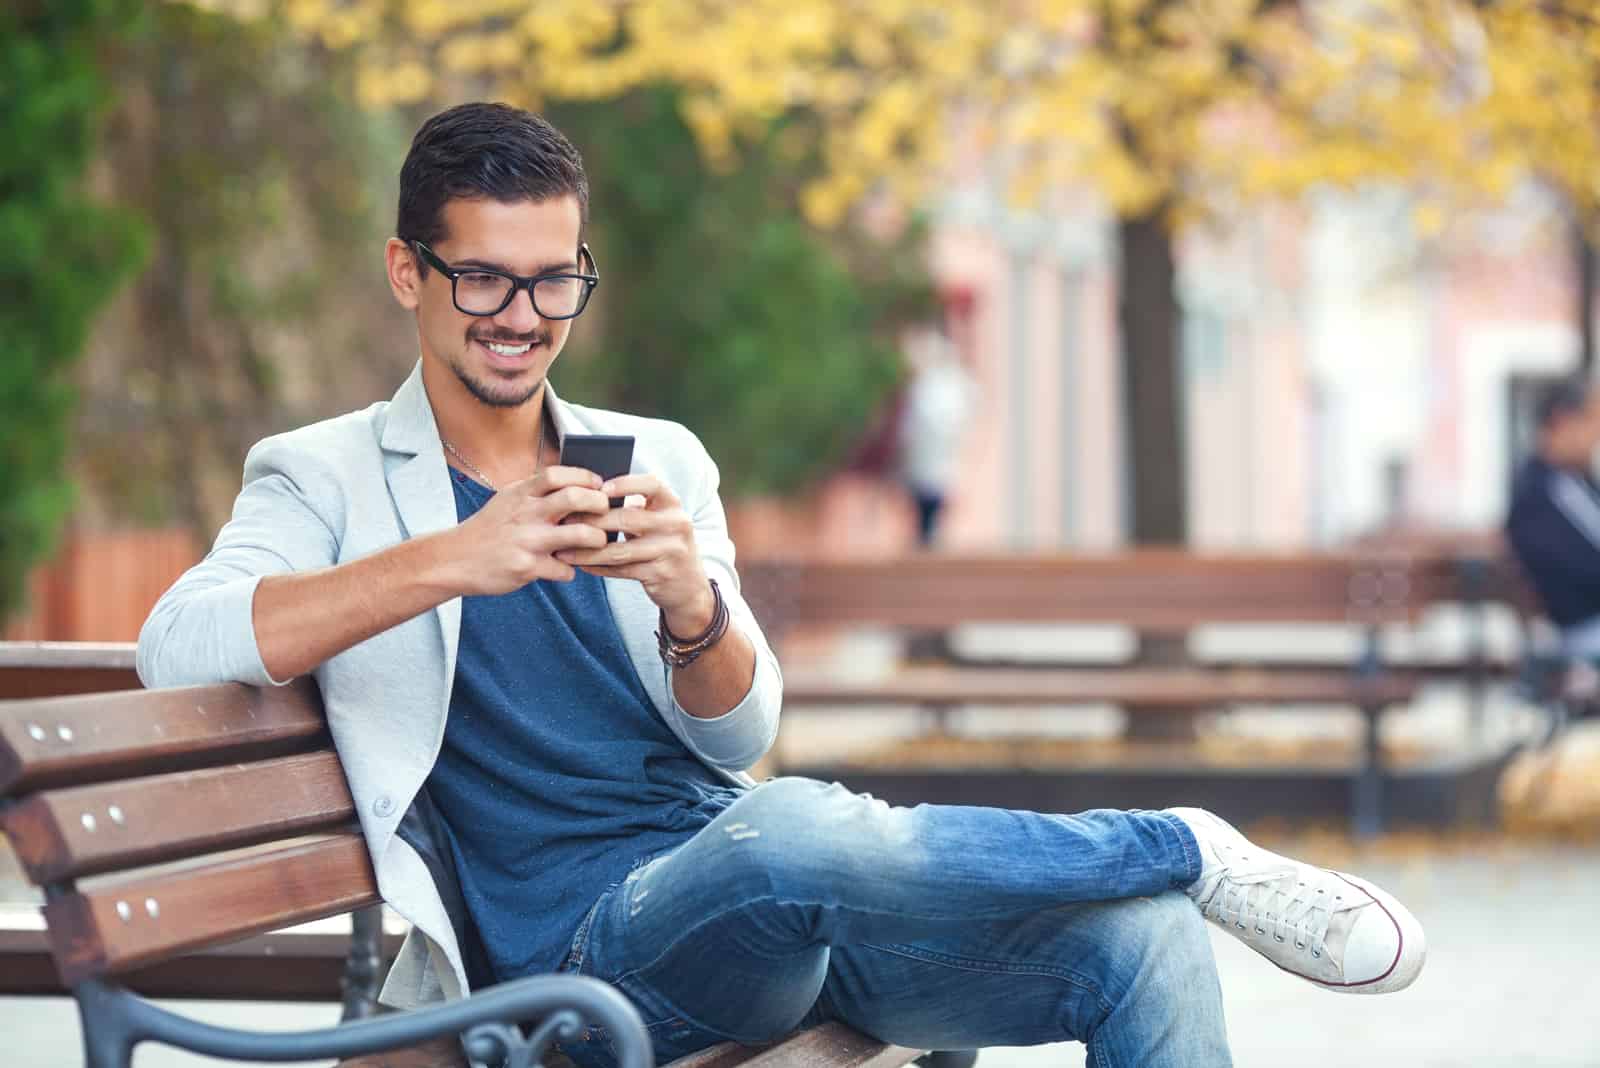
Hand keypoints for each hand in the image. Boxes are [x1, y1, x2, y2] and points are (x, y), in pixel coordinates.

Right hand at [442, 466, 611, 595]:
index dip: (584, 477)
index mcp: (521, 493)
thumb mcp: (507, 500)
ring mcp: (528, 541)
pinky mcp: (528, 567)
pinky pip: (565, 570)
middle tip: (605, 511)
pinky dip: (571, 570)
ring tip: (597, 542)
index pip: (558, 474)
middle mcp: (526, 513)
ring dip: (597, 539)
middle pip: (575, 499)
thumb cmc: (489, 529)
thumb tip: (577, 486)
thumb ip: (536, 492)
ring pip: (580, 535)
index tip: (598, 484)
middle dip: (599, 504)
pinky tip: (565, 568)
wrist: (455, 560)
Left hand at [556, 473, 714, 632]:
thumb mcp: (659, 521)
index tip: (600, 488)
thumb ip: (635, 508)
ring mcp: (670, 551)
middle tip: (566, 521)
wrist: (689, 586)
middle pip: (629, 518)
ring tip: (564, 550)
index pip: (652, 484)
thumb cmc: (663, 545)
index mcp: (673, 505)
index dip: (625, 483)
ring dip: (588, 551)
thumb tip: (589, 495)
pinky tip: (581, 564)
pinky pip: (621, 570)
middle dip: (594, 520)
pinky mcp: (660, 574)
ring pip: (620, 550)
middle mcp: (676, 525)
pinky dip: (598, 567)